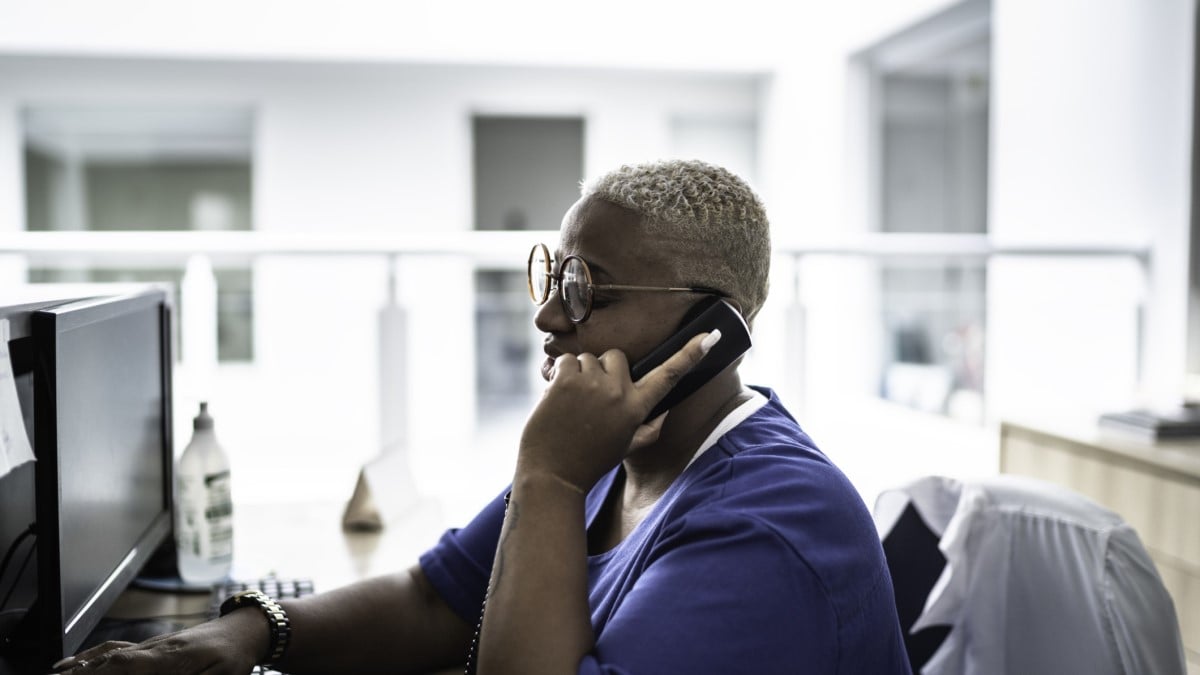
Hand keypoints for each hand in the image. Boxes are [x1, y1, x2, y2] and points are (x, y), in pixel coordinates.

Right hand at [50, 610, 265, 674]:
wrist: (246, 630)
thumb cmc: (234, 657)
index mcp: (170, 657)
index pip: (125, 664)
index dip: (98, 672)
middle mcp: (155, 648)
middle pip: (110, 658)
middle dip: (80, 672)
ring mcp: (153, 645)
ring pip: (110, 652)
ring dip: (82, 664)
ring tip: (56, 673)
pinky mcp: (154, 647)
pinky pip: (118, 648)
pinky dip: (94, 655)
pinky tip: (80, 662)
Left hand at [518, 331, 718, 492]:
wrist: (553, 475)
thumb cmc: (589, 461)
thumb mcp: (626, 447)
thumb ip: (649, 428)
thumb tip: (665, 410)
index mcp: (638, 409)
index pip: (669, 375)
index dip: (690, 354)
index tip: (710, 336)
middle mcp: (620, 393)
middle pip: (618, 357)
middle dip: (605, 370)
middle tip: (592, 398)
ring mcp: (593, 384)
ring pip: (588, 358)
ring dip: (578, 374)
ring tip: (571, 403)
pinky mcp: (567, 380)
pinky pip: (566, 360)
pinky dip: (558, 374)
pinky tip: (556, 398)